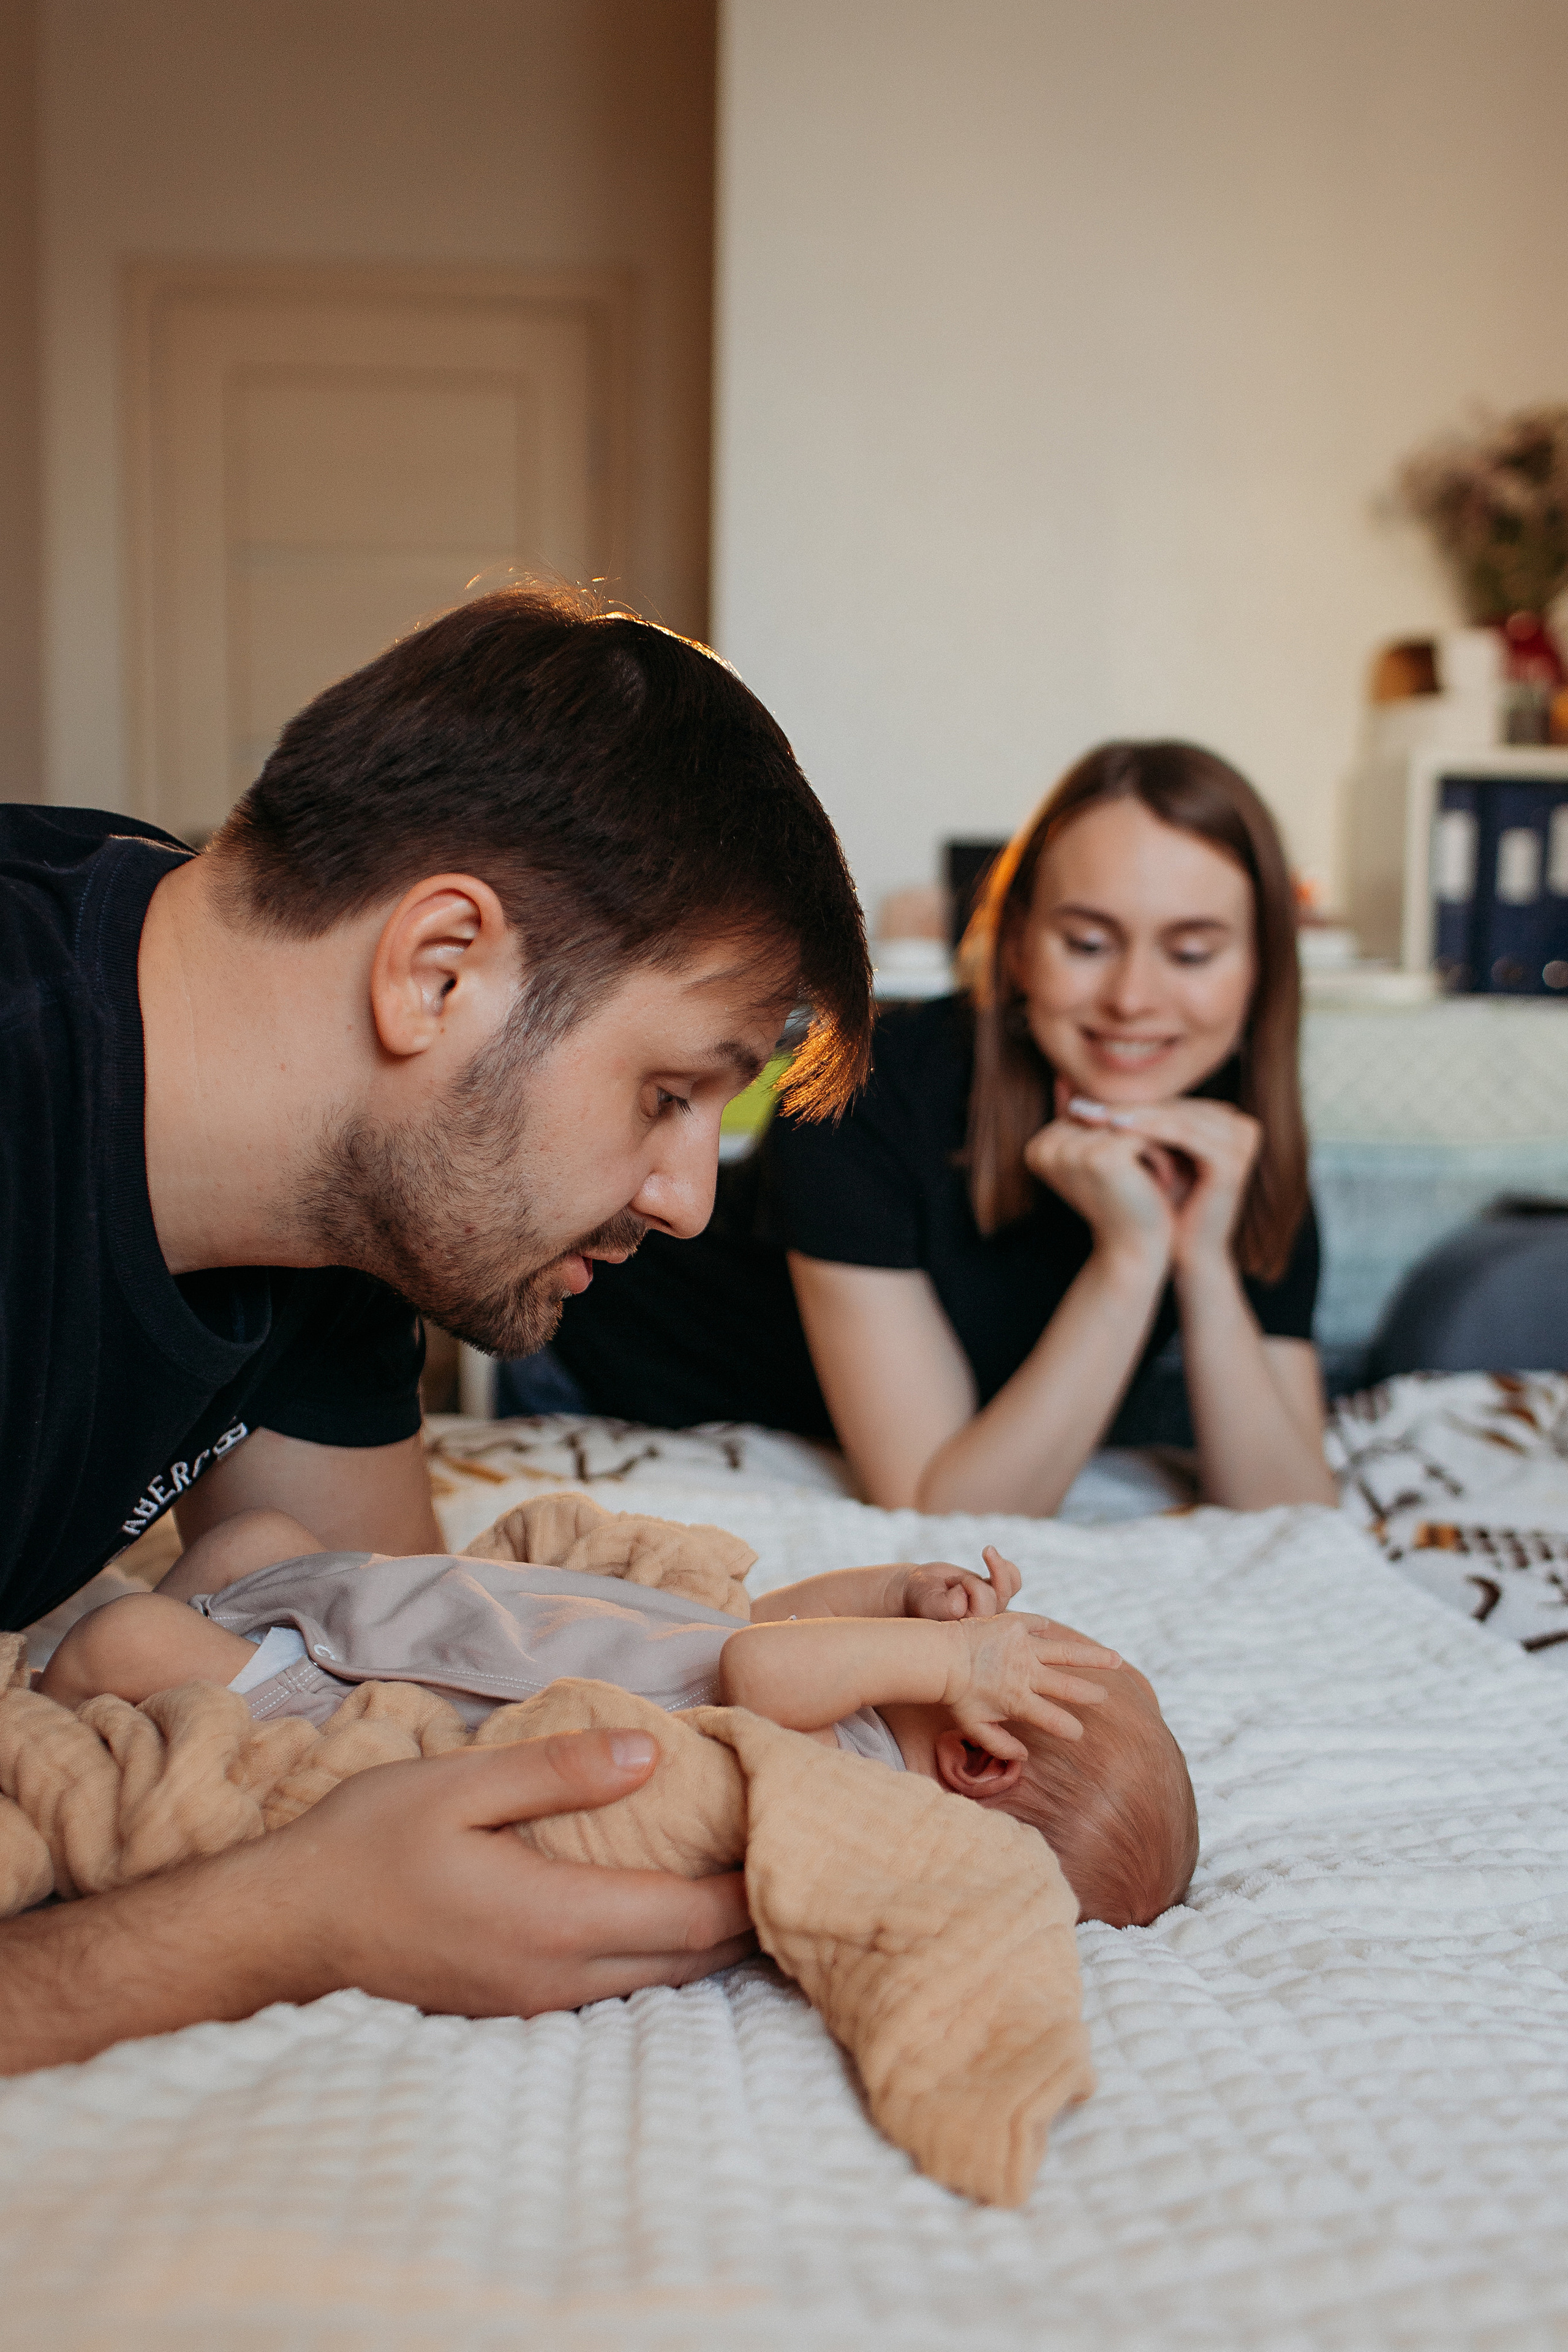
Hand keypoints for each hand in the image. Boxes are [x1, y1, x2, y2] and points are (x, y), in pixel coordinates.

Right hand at [265, 1729, 754, 2016]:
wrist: (282, 1930)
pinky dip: (658, 1953)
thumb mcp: (459, 1784)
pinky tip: (663, 1912)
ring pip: (656, 1982)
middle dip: (750, 1917)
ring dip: (707, 1940)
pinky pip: (613, 1988)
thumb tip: (650, 1752)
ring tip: (746, 1883)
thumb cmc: (364, 1846)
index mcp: (554, 1918)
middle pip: (691, 1962)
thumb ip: (557, 1770)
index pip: (693, 1918)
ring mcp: (535, 2003)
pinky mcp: (513, 2006)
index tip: (794, 1837)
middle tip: (792, 1859)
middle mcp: (557, 1976)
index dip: (754, 1886)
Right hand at [899, 1544, 1020, 1619]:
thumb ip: (949, 1606)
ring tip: (983, 1554)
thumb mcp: (931, 1603)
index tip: (945, 1588)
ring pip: (1009, 1586)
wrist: (917, 1589)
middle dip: (974, 1579)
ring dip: (995, 1566)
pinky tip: (990, 1555)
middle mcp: (986, 1623)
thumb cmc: (921, 1599)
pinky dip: (1006, 1566)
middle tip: (949, 1583)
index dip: (966, 1587)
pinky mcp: (993, 1594)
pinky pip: (1014, 1581)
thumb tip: (969, 1600)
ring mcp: (992, 1608)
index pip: (985, 1604)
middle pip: (1000, 1595)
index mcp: (972, 1632)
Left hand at [941, 1614, 1119, 1758]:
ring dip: (1093, 1656)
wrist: (938, 1656)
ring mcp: (1023, 1646)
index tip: (1079, 1734)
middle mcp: (1026, 1673)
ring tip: (1116, 1659)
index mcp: (1018, 1701)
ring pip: (1066, 1651)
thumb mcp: (973, 1727)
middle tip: (1104, 1698)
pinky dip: (1046, 1629)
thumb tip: (1024, 1758)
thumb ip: (999, 1746)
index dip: (1069, 1728)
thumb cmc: (955, 1695)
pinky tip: (1056, 1633)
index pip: (1053, 1719)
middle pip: (1067, 1686)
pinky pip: (1037, 1625)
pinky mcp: (1015, 1623)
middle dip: (1089, 1693)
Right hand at [1024, 1091, 1175, 1272]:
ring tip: (1167, 1166)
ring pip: (1128, 1125)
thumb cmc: (1120, 1205)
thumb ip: (1087, 1122)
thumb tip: (1072, 1078)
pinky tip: (1167, 1178)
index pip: (1091, 1118)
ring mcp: (1071, 1150)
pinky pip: (1143, 1136)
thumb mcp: (1101, 1161)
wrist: (1131, 1252)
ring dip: (1153, 1142)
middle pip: (1108, 1118)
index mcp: (1038, 1147)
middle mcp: (1045, 1147)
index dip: (1123, 1132)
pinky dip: (1161, 1152)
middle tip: (1161, 1159)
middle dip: (1139, 1134)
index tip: (1139, 1161)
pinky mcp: (1101, 1156)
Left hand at [1066, 1096, 1259, 1274]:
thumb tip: (1087, 1091)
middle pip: (1175, 1106)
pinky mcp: (1233, 1159)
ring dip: (1134, 1113)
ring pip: (1177, 1116)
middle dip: (1128, 1105)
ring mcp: (1242, 1141)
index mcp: (1228, 1121)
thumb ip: (1139, 1124)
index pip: (1172, 1102)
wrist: (1190, 1254)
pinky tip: (1116, 1128)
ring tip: (1095, 1114)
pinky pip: (1184, 1134)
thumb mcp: (1154, 1157)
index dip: (1129, 1101)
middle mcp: (1241, 1126)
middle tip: (1084, 1103)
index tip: (1082, 1100)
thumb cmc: (1167, 1207)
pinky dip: (1149, 1128)